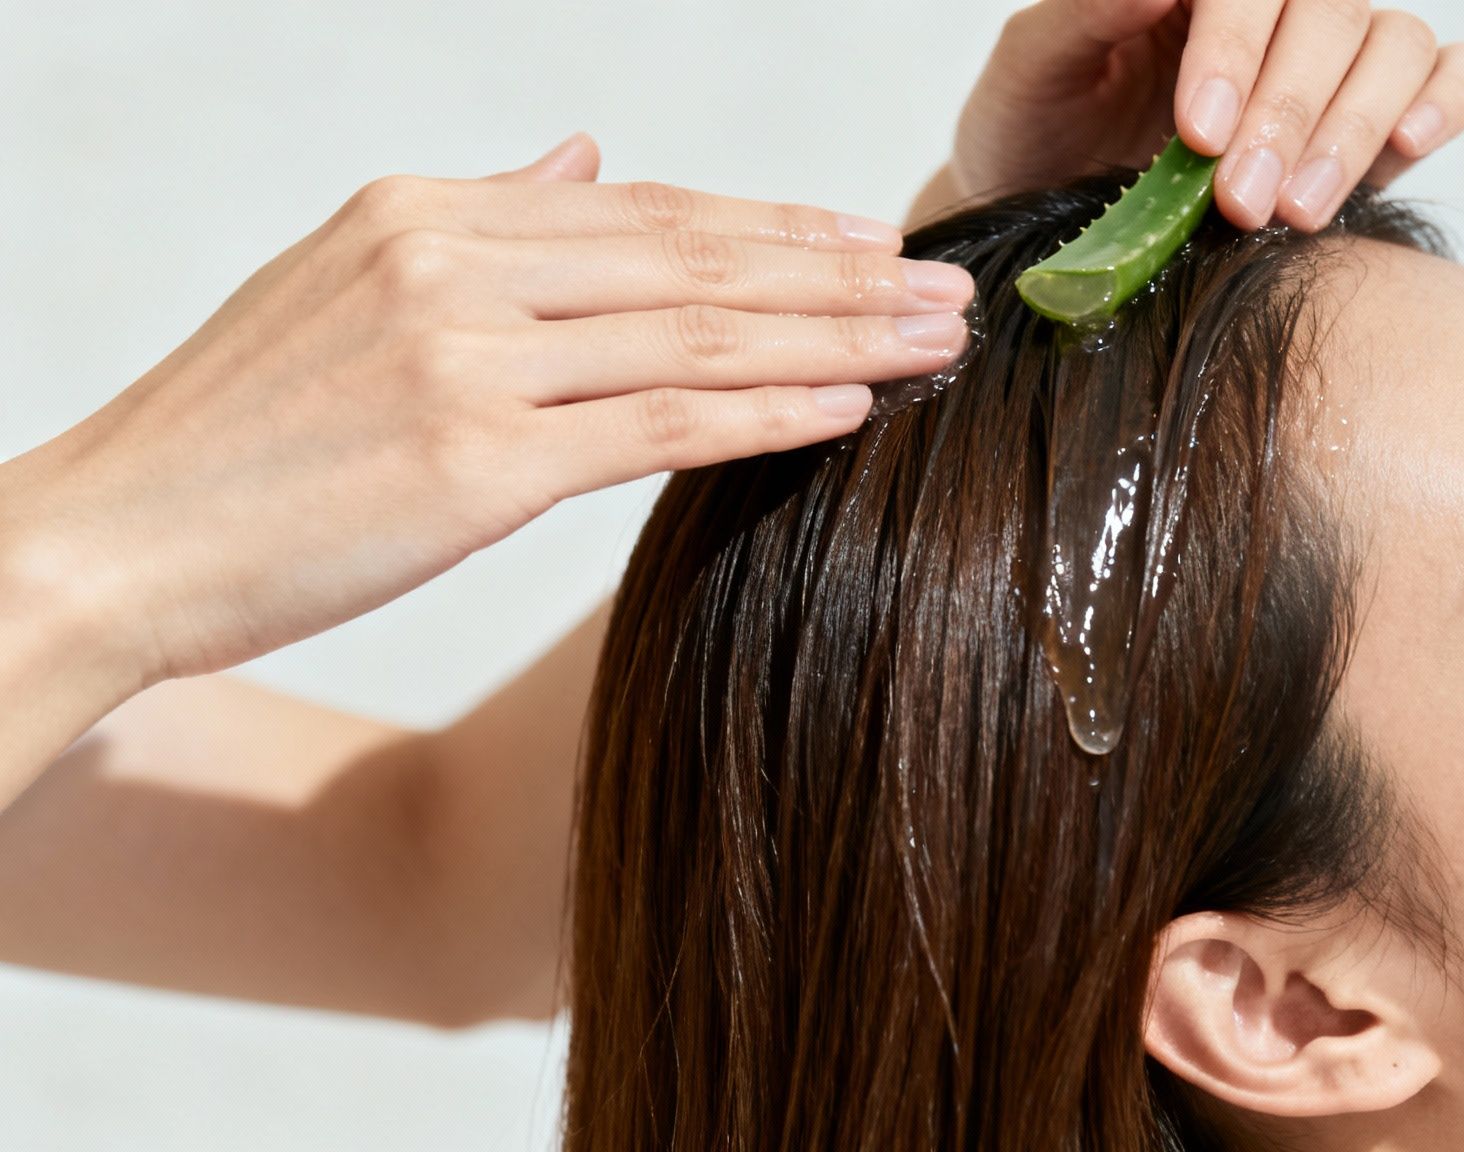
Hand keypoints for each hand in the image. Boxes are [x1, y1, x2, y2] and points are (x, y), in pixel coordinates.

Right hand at [0, 133, 975, 685]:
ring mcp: (465, 356)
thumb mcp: (343, 281)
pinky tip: (847, 406)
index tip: (868, 244)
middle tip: (946, 289)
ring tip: (933, 345)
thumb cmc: (235, 435)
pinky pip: (658, 422)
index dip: (771, 228)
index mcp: (428, 214)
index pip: (644, 214)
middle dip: (836, 276)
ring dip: (834, 338)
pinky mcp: (475, 460)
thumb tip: (580, 157)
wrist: (113, 541)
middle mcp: (454, 262)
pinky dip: (764, 408)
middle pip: (692, 259)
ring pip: (695, 332)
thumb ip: (480, 214)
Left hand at [930, 0, 1463, 231]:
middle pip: (1331, 14)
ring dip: (1355, 128)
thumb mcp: (1031, 75)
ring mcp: (1333, 54)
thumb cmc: (1035, 135)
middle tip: (1242, 204)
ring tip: (1298, 212)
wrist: (1048, 222)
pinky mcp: (1378, 114)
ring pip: (1395, 45)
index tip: (1201, 133)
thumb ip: (1082, 15)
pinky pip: (1452, 73)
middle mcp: (1275, 6)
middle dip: (1290, 113)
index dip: (1237, 46)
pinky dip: (1447, 101)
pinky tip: (1407, 145)